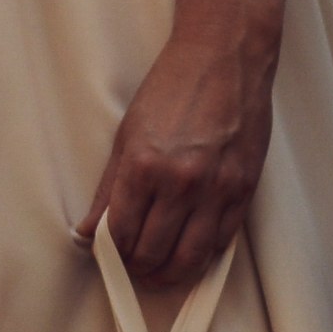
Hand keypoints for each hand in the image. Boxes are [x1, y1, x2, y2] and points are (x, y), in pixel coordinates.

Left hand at [86, 15, 279, 293]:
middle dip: (137, 267)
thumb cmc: (173, 89)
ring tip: (159, 270)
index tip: (111, 253)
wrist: (225, 58)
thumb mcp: (127, 134)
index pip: (121, 234)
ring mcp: (216, 189)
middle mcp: (181, 182)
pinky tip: (189, 251)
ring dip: (169, 273)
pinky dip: (202, 256)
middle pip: (153, 253)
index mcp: (144, 166)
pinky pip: (221, 242)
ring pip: (189, 259)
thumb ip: (108, 189)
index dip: (112, 252)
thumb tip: (88, 231)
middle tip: (133, 264)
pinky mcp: (244, 190)